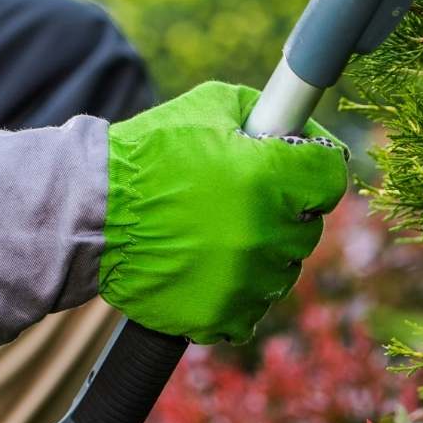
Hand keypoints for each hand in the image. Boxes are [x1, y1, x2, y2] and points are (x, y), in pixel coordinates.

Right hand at [99, 82, 349, 341]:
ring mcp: (244, 280)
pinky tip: (211, 269)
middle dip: (286, 210)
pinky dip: (238, 294)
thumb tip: (302, 128)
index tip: (296, 169)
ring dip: (264, 253)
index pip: (332, 176)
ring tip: (221, 234)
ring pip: (283, 269)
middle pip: (309, 225)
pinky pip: (253, 310)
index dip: (313, 168)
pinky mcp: (220, 315)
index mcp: (269, 177)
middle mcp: (265, 232)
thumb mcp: (211, 106)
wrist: (91, 213)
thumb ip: (266, 112)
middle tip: (246, 199)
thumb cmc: (150, 154)